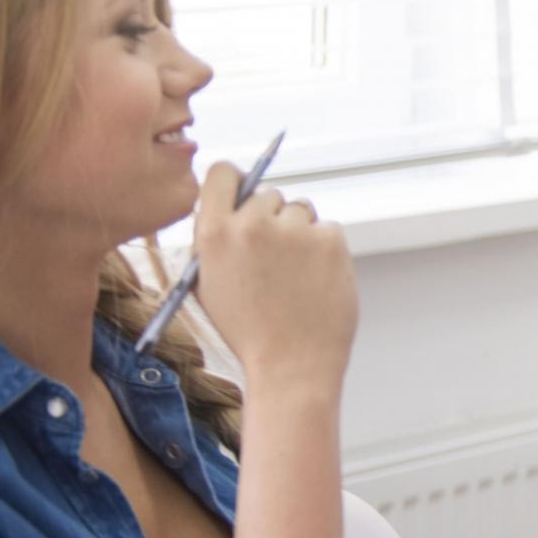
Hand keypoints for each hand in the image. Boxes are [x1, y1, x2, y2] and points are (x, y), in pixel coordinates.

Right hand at [188, 162, 355, 388]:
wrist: (290, 365)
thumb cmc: (248, 331)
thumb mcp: (208, 284)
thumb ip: (215, 242)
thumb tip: (229, 208)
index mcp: (214, 233)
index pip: (222, 172)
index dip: (235, 181)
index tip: (244, 194)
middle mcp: (253, 224)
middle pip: (267, 193)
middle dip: (272, 218)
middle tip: (275, 255)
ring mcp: (294, 230)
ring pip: (301, 209)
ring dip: (300, 231)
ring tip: (295, 273)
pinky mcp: (329, 240)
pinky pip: (327, 229)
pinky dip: (325, 248)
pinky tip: (316, 279)